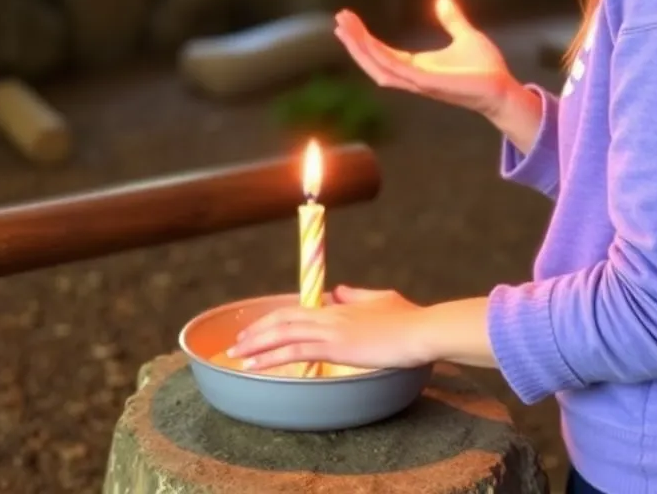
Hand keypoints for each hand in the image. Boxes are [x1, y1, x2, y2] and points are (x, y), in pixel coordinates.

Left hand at [228, 286, 428, 371]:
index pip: (300, 309)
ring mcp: (331, 330)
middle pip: (284, 318)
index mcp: (340, 306)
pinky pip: (294, 351)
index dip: (277, 317)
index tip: (261, 328)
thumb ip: (357, 295)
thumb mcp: (382, 299)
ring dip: (256, 344)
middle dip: (258, 330)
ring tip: (237, 355)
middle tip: (238, 342)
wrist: (419, 330)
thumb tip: (337, 291)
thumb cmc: (408, 318)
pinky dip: (270, 357)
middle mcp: (330, 315)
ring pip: (283, 333)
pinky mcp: (334, 347)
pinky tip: (254, 365)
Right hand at [334, 0, 515, 119]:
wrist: (504, 88)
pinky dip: (381, 58)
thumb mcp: (465, 36)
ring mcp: (419, 83)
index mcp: (417, 67)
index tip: (349, 20)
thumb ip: (452, 19)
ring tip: (345, 28)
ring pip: (379, 67)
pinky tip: (369, 42)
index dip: (364, 39)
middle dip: (355, 43)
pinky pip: (399, 71)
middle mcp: (413, 77)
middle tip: (339, 21)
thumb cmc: (486, 69)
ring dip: (361, 49)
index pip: (382, 53)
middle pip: (373, 61)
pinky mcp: (430, 84)